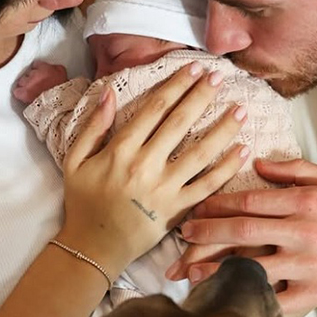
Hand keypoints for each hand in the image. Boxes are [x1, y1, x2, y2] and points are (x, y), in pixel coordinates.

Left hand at [13, 61, 68, 102]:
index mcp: (45, 68)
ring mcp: (28, 84)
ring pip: (22, 81)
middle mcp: (34, 74)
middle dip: (32, 78)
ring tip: (31, 90)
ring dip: (25, 85)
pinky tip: (23, 95)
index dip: (38, 70)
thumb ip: (56, 69)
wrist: (59, 104)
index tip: (40, 74)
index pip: (36, 64)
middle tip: (37, 83)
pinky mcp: (24, 94)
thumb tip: (54, 69)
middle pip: (28, 73)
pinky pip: (17, 91)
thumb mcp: (63, 75)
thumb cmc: (63, 91)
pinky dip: (19, 93)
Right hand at [56, 63, 248, 276]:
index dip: (176, 85)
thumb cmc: (83, 202)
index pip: (154, 109)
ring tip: (241, 110)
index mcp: (120, 150)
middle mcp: (145, 166)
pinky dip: (227, 168)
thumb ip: (93, 126)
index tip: (194, 68)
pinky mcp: (178, 210)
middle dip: (202, 96)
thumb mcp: (74, 160)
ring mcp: (164, 189)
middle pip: (180, 122)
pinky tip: (242, 150)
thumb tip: (109, 93)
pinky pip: (207, 186)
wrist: (94, 247)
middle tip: (221, 77)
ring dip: (223, 129)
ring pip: (200, 152)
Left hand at [167, 158, 316, 314]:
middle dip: (207, 232)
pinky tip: (226, 297)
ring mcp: (306, 264)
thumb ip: (293, 169)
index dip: (218, 204)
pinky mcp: (312, 291)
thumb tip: (256, 162)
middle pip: (244, 230)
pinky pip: (275, 297)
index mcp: (304, 201)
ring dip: (217, 268)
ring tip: (189, 270)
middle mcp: (302, 232)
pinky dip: (249, 298)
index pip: (250, 200)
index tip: (197, 207)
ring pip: (253, 264)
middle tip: (183, 234)